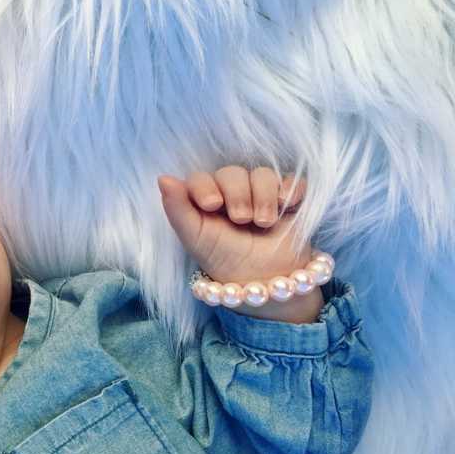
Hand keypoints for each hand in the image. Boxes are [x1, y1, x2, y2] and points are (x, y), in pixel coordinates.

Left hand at [157, 166, 321, 321]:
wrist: (266, 281)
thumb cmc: (224, 260)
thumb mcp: (195, 238)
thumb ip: (177, 209)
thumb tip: (163, 177)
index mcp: (206, 200)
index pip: (201, 177)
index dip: (206, 186)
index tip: (212, 205)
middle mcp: (232, 193)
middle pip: (233, 172)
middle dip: (238, 194)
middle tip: (242, 220)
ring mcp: (261, 195)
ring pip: (263, 174)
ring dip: (264, 195)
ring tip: (264, 222)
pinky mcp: (287, 199)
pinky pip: (292, 180)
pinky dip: (290, 190)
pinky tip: (286, 207)